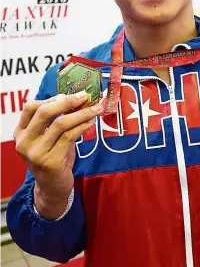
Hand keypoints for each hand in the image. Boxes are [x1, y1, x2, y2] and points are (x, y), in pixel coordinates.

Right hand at [13, 92, 103, 218]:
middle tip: (85, 96)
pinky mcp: (51, 161)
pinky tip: (92, 121)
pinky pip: (70, 136)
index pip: (30, 107)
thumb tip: (78, 98)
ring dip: (82, 113)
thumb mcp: (50, 137)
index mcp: (21, 132)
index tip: (72, 95)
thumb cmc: (53, 157)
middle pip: (45, 112)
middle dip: (68, 101)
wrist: (52, 187)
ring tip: (96, 108)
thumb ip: (57, 119)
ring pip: (61, 123)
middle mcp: (24, 142)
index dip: (52, 98)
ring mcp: (36, 152)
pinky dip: (83, 125)